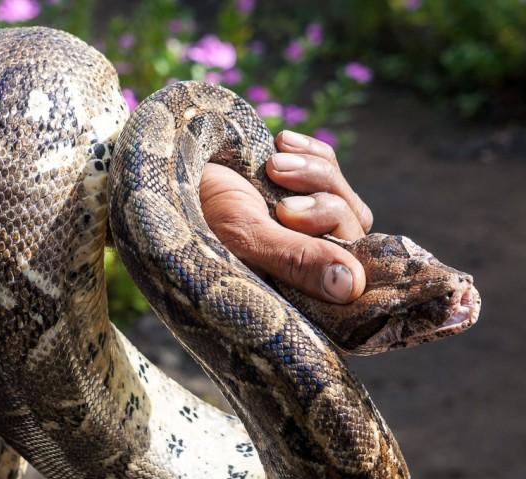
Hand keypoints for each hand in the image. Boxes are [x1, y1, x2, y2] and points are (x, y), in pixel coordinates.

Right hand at [200, 130, 372, 302]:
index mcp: (288, 289)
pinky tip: (281, 143)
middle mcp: (302, 261)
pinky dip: (311, 153)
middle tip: (282, 206)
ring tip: (272, 165)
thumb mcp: (246, 238)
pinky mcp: (301, 185)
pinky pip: (331, 166)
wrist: (173, 168)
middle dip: (323, 211)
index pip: (346, 284)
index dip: (345, 258)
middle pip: (351, 235)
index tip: (307, 233)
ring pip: (345, 199)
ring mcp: (305, 223)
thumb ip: (298, 260)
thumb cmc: (197, 214)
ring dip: (315, 176)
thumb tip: (353, 287)